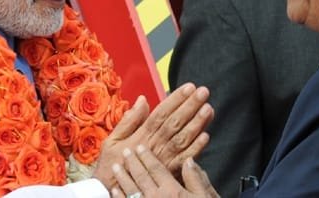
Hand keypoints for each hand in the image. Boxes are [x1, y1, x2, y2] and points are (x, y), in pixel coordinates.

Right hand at [93, 83, 213, 189]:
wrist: (110, 191)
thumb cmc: (110, 166)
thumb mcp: (111, 141)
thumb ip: (128, 120)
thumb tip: (143, 100)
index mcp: (140, 136)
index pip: (161, 113)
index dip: (175, 100)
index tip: (188, 88)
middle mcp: (153, 145)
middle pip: (174, 123)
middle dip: (189, 106)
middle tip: (203, 92)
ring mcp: (163, 159)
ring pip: (182, 139)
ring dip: (196, 124)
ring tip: (208, 109)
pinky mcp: (169, 173)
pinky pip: (184, 160)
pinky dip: (196, 148)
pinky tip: (206, 136)